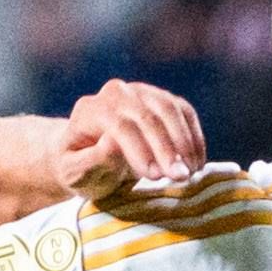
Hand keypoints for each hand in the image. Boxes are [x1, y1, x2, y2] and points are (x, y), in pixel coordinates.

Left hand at [51, 79, 205, 200]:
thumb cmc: (80, 169)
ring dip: (185, 142)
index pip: (119, 125)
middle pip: (148, 115)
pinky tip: (197, 163)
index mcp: (90, 109)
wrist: (88, 155)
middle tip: (181, 178)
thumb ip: (89, 161)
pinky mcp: (162, 100)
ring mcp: (141, 93)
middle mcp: (116, 93)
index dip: (140, 150)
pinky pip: (184, 112)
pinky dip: (194, 137)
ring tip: (191, 173)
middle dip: (167, 149)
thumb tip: (113, 143)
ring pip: (170, 110)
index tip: (155, 176)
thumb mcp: (74, 174)